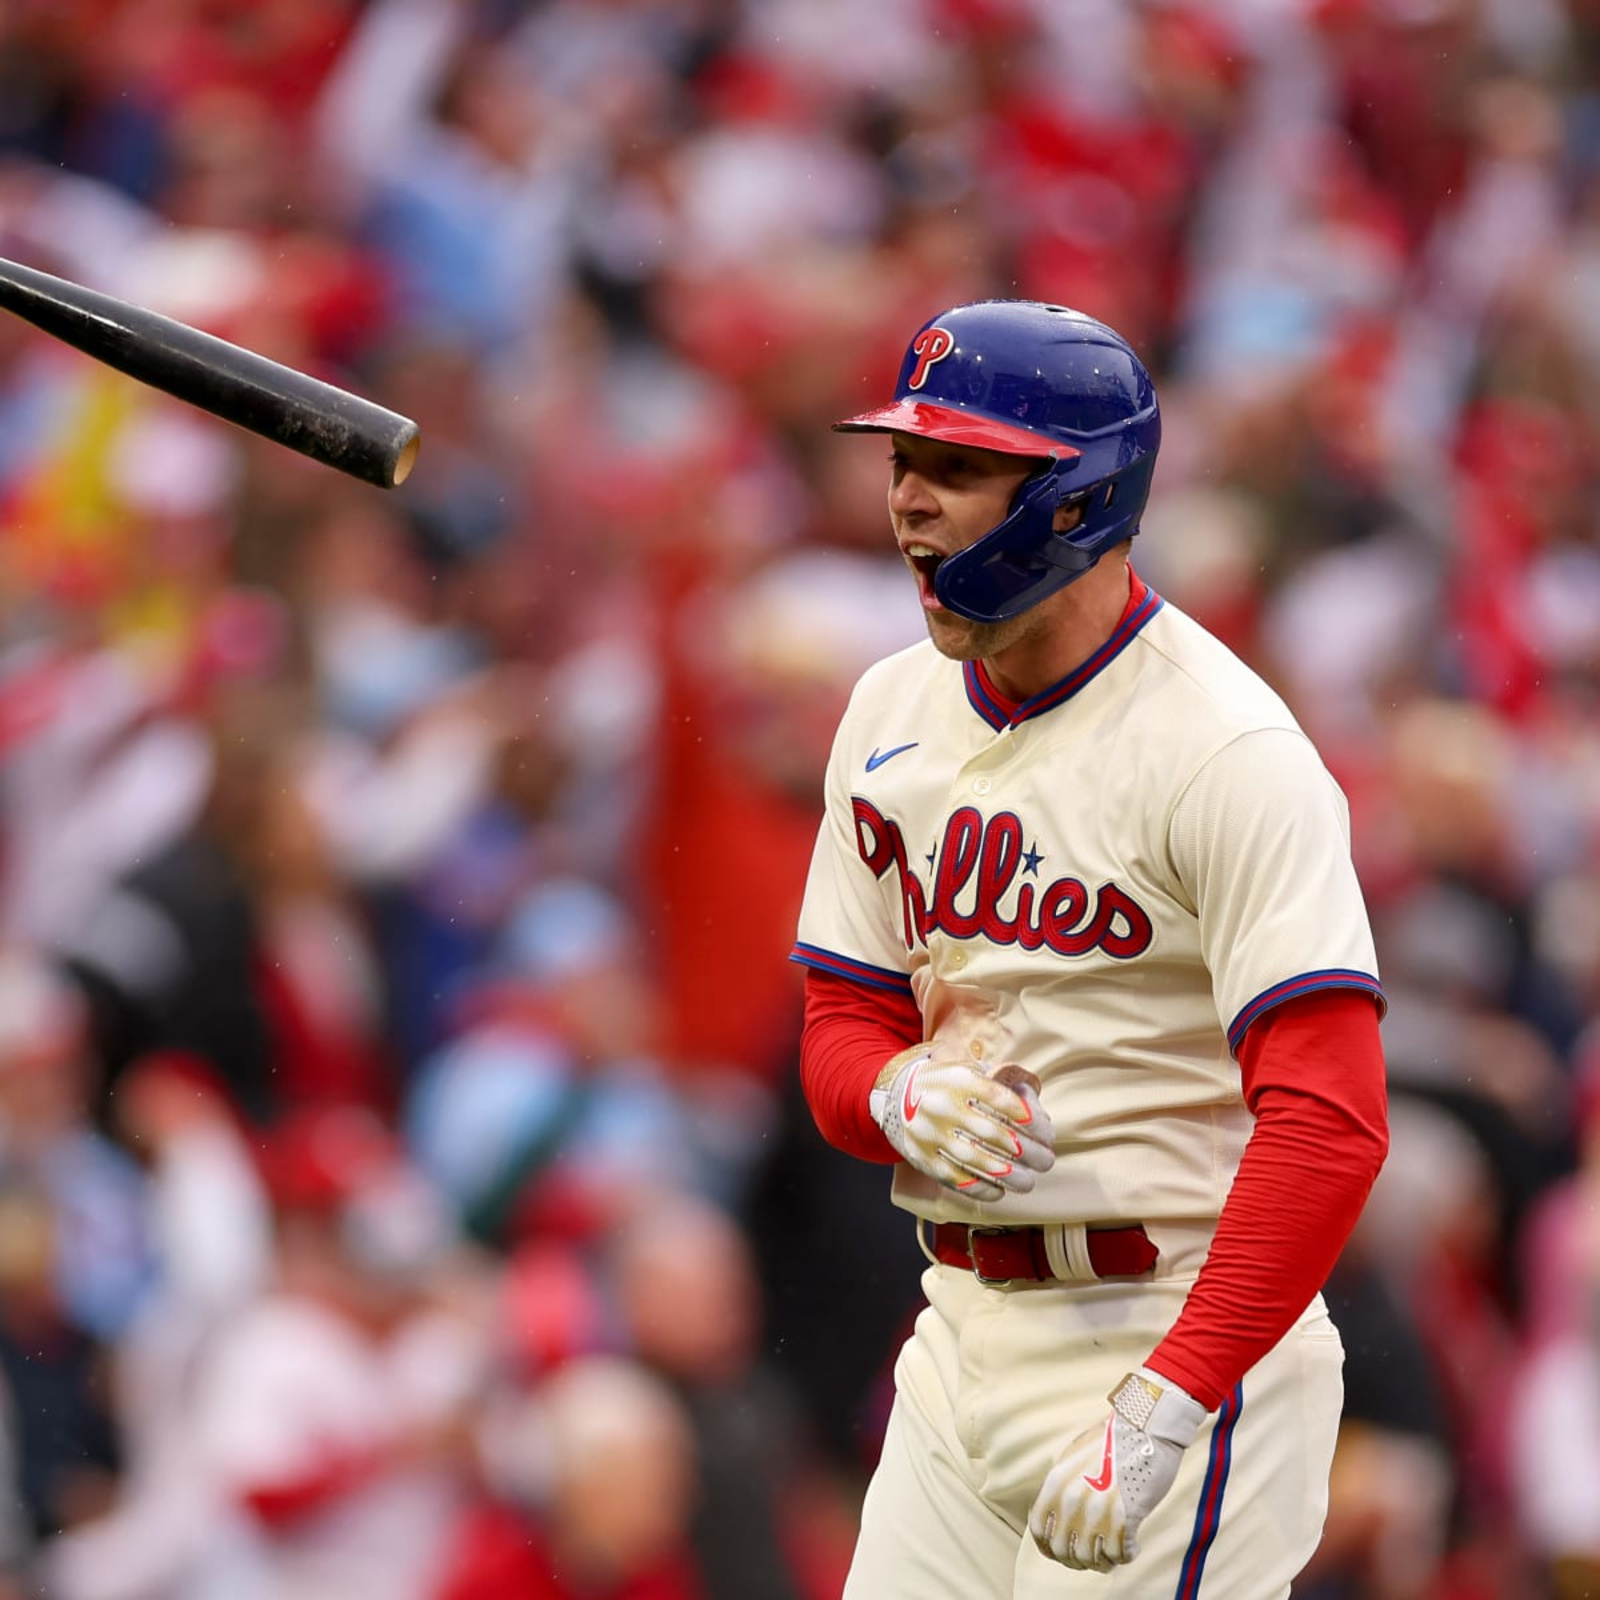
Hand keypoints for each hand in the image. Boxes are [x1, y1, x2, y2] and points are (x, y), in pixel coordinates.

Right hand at [870, 1046, 1054, 1200]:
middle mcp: (942, 1105)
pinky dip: (983, 1188)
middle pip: (996, 1134)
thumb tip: (1037, 1113)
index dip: (1030, 1119)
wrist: (895, 1096)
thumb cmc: (945, 1086)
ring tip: (1028, 1181)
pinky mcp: (923, 1158)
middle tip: (1046, 1160)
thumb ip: (1000, 1086)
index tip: (1046, 1133)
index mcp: (958, 1080)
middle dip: (1028, 1152)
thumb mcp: (968, 1071)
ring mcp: (930, 1133)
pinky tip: (1000, 1190)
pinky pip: (958, 1179)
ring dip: (1011, 1176)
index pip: (1002, 1101)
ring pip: (979, 1161)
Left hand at [1028, 1369, 1205, 1571]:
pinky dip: (1125, 1557)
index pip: (1039, 1531)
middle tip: (1092, 1557)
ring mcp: (1098, 1510)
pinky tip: (1132, 1547)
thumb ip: (1062, 1487)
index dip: (1049, 1549)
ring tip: (1112, 1555)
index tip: (1061, 1554)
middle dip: (1077, 1560)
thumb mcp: (1074, 1457)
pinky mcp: (1126, 1518)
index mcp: (1056, 1482)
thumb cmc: (1112, 1441)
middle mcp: (1072, 1498)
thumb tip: (1057, 1518)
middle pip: (1063, 1552)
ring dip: (1102, 1562)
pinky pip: (1119, 1555)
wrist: (1146, 1428)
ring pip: (1091, 1559)